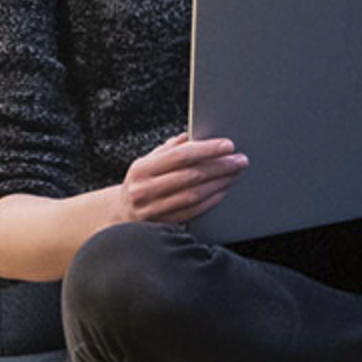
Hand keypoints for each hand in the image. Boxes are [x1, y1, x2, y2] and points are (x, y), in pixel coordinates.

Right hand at [116, 133, 246, 224]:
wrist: (121, 215)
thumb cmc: (140, 183)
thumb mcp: (147, 162)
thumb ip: (169, 149)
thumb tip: (192, 136)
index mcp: (141, 169)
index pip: (180, 156)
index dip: (206, 149)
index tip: (227, 145)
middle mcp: (144, 190)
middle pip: (191, 176)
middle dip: (219, 166)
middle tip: (240, 160)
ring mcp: (153, 210)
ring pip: (194, 195)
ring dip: (219, 183)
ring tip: (235, 173)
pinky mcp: (163, 225)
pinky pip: (193, 212)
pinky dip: (211, 200)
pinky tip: (223, 191)